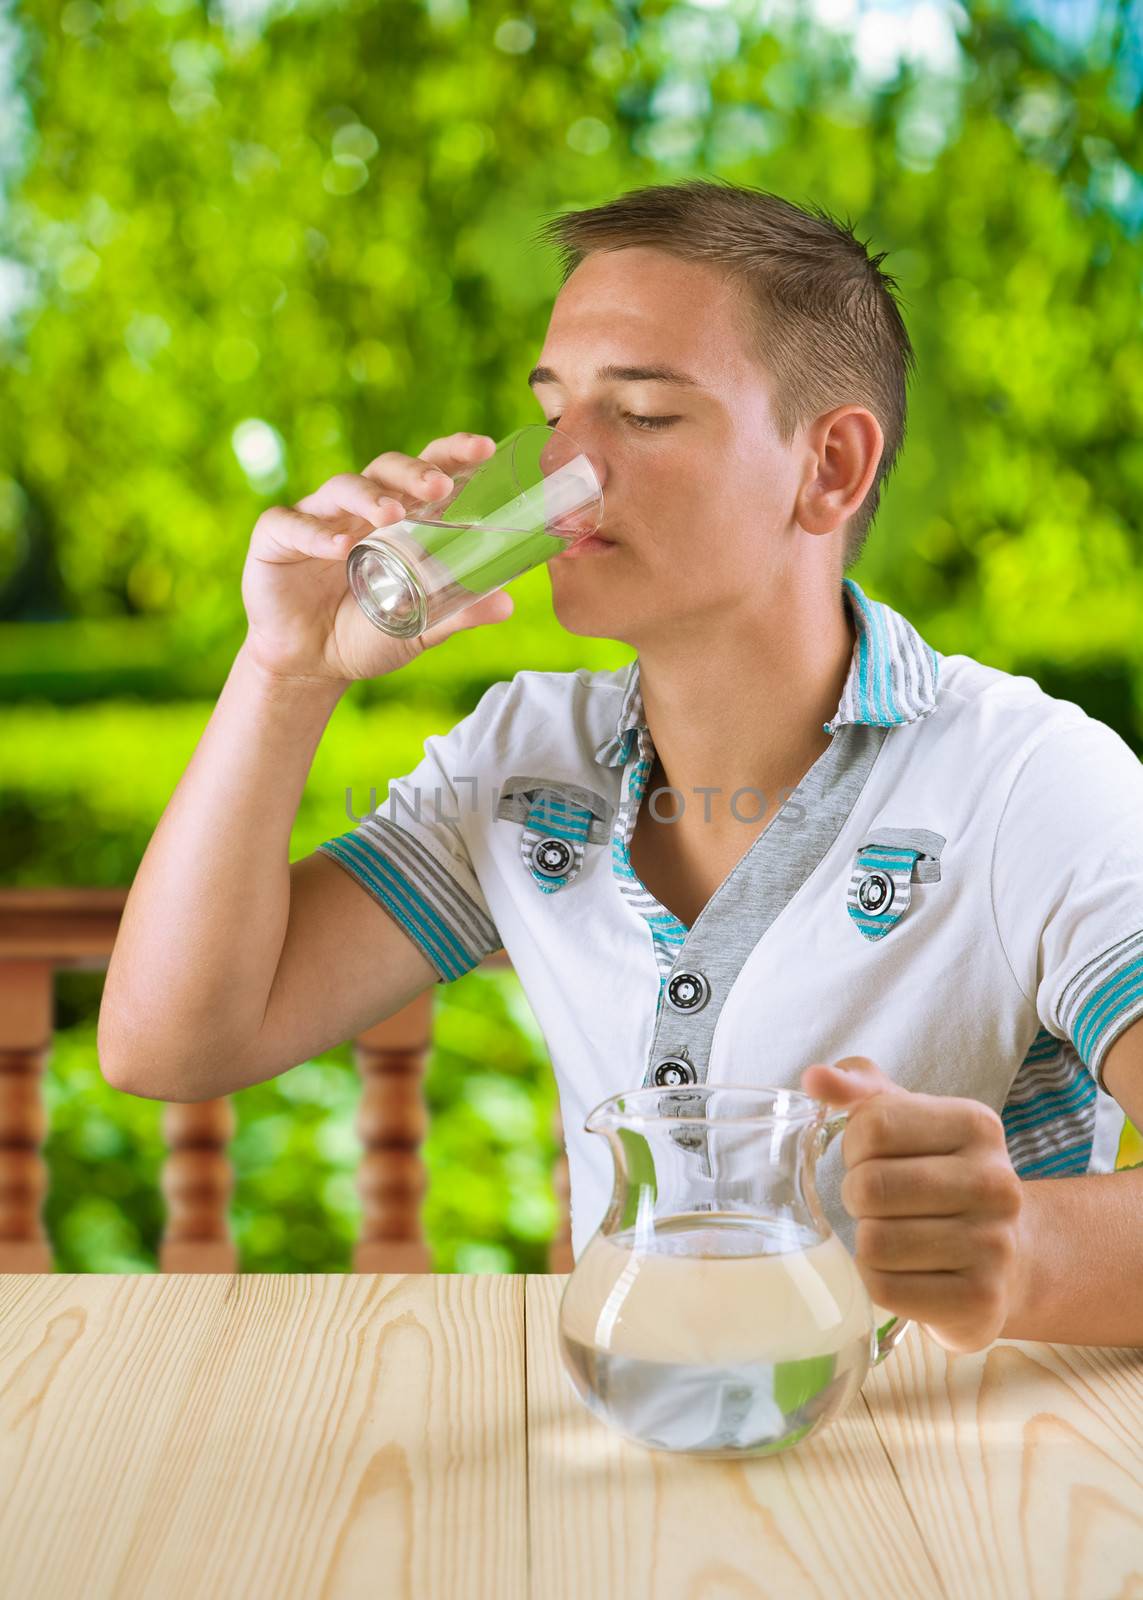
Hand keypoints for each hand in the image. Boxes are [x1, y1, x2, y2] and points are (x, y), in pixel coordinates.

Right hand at [240, 432, 512, 686]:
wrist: (309, 666)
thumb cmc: (366, 635)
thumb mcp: (418, 627)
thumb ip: (457, 613)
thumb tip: (506, 604)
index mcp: (399, 518)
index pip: (428, 471)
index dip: (453, 453)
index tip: (485, 448)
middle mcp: (359, 508)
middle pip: (387, 468)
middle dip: (414, 472)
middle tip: (439, 486)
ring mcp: (317, 517)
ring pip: (343, 488)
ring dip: (369, 497)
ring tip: (391, 515)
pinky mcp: (276, 536)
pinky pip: (294, 524)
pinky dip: (318, 533)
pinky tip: (339, 547)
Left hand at [800, 1056, 1025, 1353]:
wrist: (1007, 1255)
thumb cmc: (939, 1174)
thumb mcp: (908, 1118)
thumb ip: (859, 1089)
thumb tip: (815, 1078)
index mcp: (977, 1125)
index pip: (872, 1126)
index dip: (854, 1145)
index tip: (873, 1158)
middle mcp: (996, 1183)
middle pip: (869, 1187)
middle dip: (857, 1196)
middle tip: (879, 1205)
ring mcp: (996, 1246)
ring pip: (873, 1243)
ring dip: (866, 1241)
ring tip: (895, 1235)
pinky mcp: (981, 1302)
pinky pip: (884, 1289)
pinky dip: (877, 1281)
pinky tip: (904, 1271)